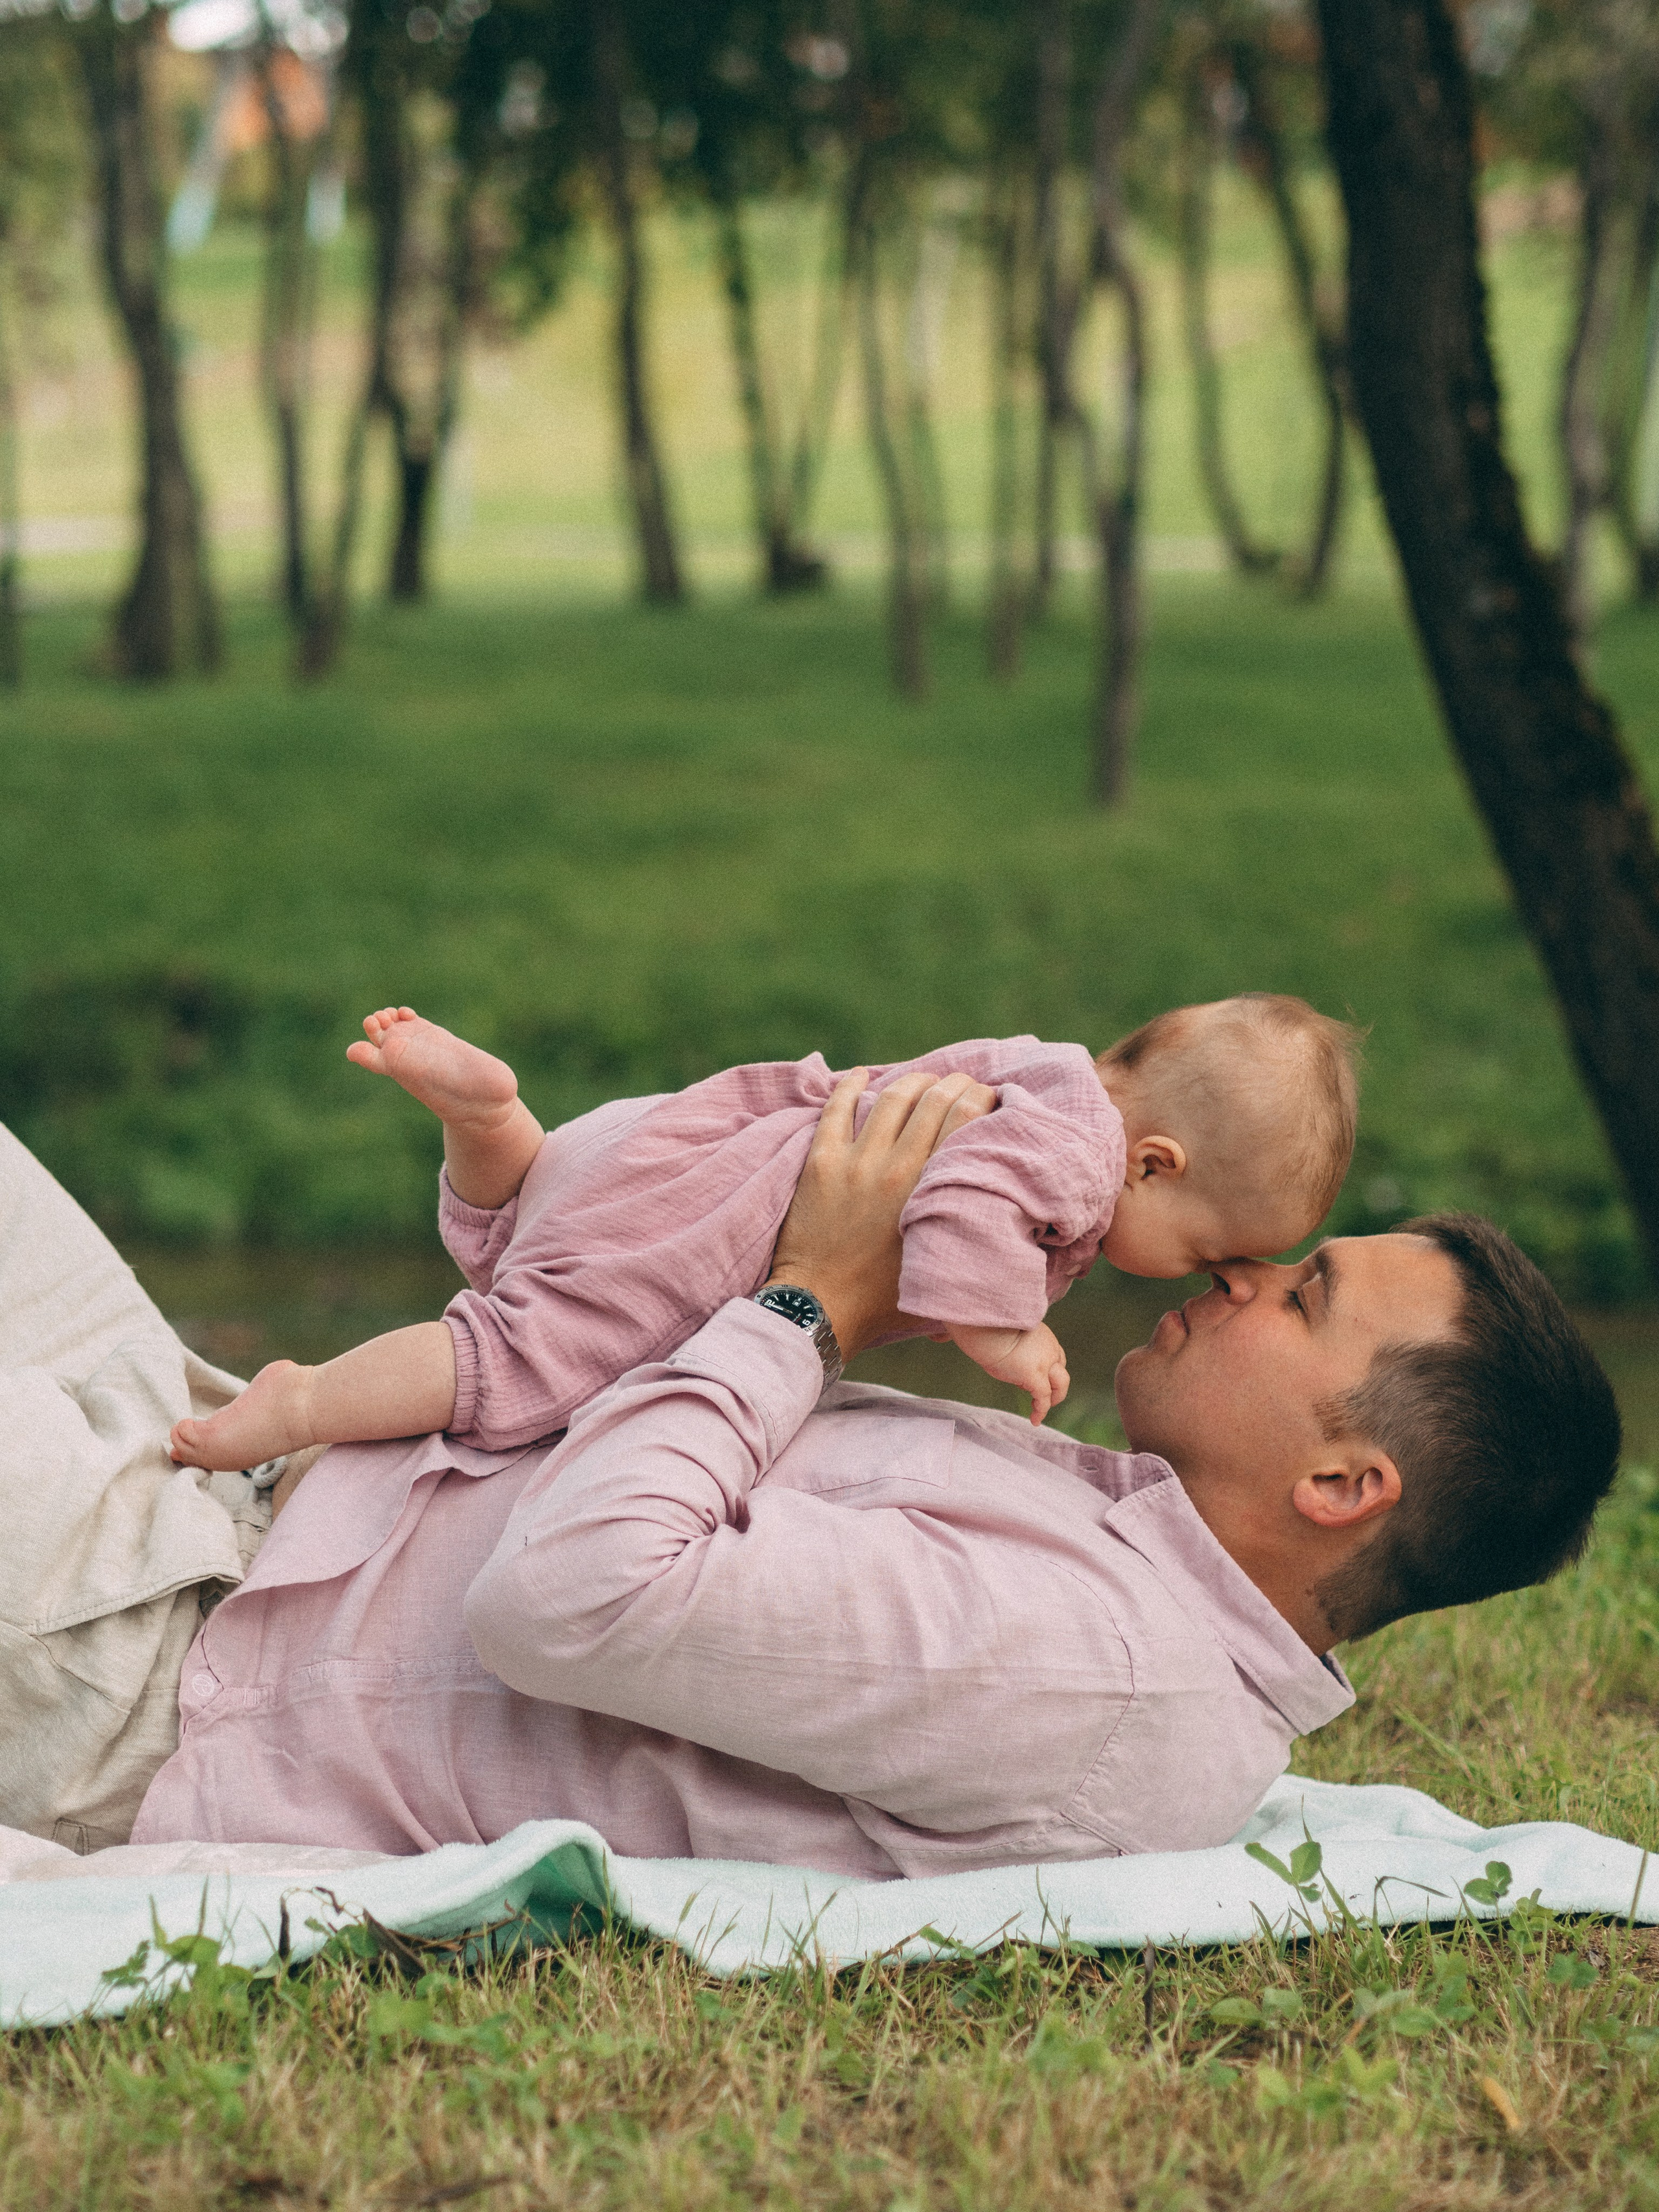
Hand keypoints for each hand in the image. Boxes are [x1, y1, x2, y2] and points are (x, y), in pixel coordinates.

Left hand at [765, 1067, 990, 1357]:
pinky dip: (851, 1086)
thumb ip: (968, 1229)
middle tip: (963, 1084)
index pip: (965, 1120)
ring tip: (924, 1080)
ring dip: (913, 1081)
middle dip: (955, 1084)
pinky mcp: (820, 1163)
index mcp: (930, 1190)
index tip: (988, 1099)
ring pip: (890, 1099)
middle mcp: (895, 1167)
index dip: (981, 1099)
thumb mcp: (942, 1262)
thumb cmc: (887, 1300)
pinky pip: (836, 1109)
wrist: (822, 1309)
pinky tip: (863, 1075)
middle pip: (933, 1101)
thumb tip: (1001, 1211)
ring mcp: (855, 1162)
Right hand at [948, 1319, 1070, 1424]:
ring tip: (1039, 1410)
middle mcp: (1049, 1348)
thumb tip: (1000, 1355)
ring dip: (1052, 1399)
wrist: (986, 1327)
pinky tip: (1035, 1420)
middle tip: (1045, 1398)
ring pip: (1060, 1385)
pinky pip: (1043, 1399)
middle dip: (1055, 1387)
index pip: (1055, 1357)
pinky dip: (1041, 1411)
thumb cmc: (988, 1328)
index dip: (1051, 1370)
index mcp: (1043, 1337)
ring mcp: (1045, 1363)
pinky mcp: (1036, 1376)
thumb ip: (1014, 1345)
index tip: (1042, 1378)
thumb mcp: (1008, 1334)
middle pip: (1061, 1372)